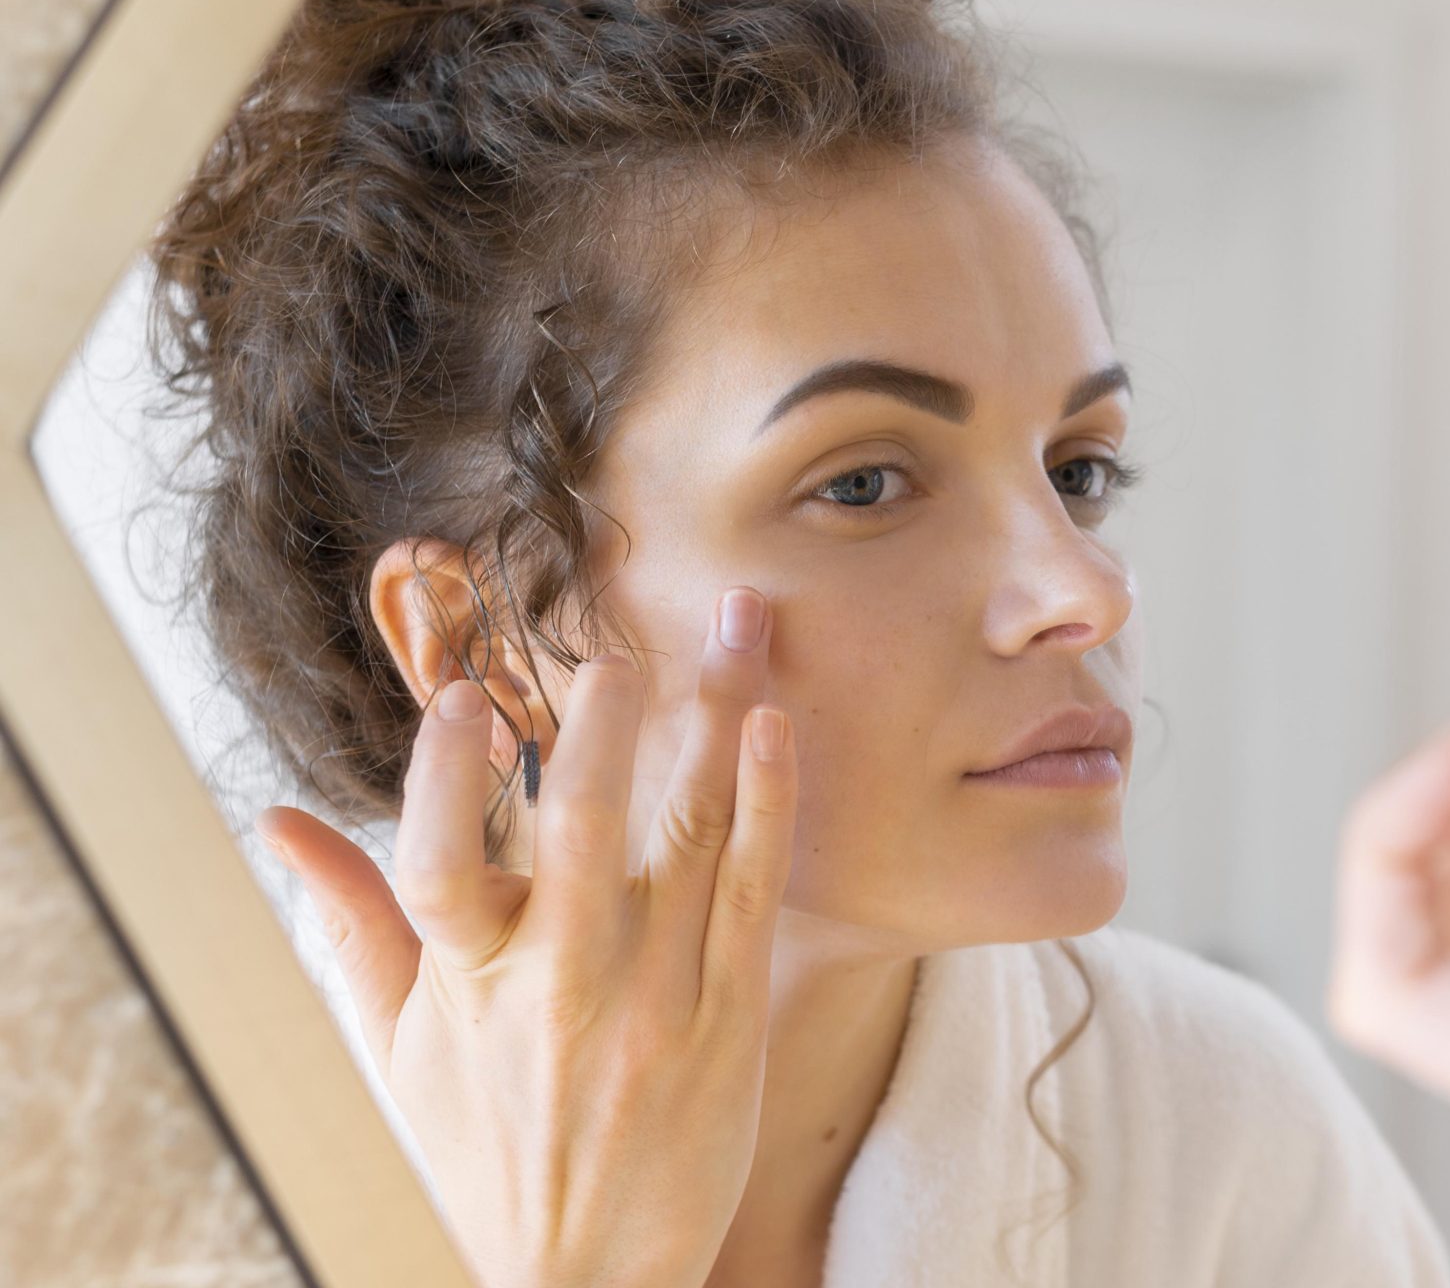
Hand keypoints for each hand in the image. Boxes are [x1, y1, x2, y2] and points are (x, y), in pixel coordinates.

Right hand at [257, 588, 795, 1287]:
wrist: (591, 1275)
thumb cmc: (487, 1148)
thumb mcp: (399, 1048)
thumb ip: (349, 924)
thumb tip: (272, 821)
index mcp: (467, 985)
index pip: (436, 866)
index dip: (442, 778)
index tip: (461, 696)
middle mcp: (561, 985)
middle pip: (579, 832)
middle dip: (602, 730)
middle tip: (618, 650)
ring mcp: (656, 998)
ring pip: (688, 836)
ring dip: (716, 721)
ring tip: (738, 628)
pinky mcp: (732, 1014)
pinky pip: (755, 890)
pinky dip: (768, 803)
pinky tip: (776, 729)